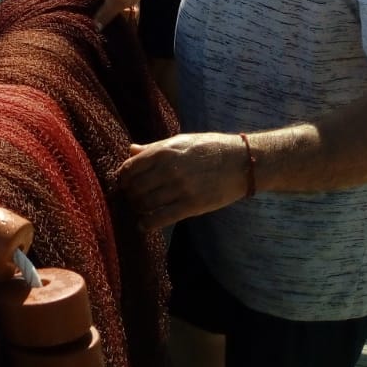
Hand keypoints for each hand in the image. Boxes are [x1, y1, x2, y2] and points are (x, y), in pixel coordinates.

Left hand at [113, 132, 252, 229]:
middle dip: (129, 194)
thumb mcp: (181, 141)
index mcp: (164, 152)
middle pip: (135, 187)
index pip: (130, 168)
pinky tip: (143, 225)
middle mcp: (169, 170)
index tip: (125, 182)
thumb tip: (130, 150)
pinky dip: (147, 224)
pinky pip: (161, 218)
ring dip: (138, 208)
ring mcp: (180, 189)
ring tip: (140, 209)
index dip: (123, 177)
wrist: (243, 162)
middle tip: (132, 197)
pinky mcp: (192, 206)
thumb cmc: (210, 148)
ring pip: (145, 204)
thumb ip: (154, 148)